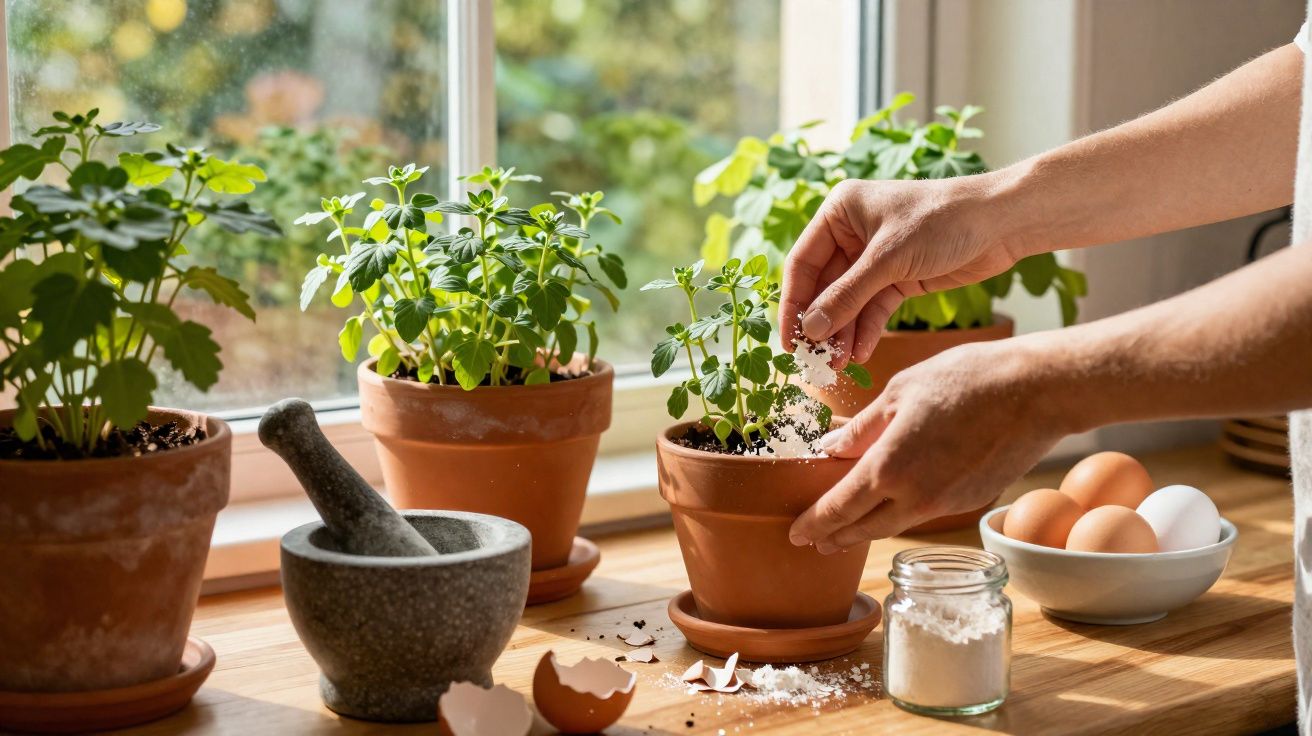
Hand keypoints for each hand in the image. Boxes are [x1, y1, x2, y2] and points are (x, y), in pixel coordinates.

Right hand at [780, 176, 1022, 364]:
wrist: (1002, 222)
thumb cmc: (943, 220)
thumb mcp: (889, 259)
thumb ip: (847, 296)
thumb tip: (811, 330)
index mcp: (839, 212)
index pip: (802, 263)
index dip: (793, 304)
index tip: (789, 340)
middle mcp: (851, 233)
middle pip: (824, 287)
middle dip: (822, 324)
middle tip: (815, 361)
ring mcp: (874, 257)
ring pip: (848, 302)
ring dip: (842, 333)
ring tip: (838, 365)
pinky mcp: (898, 277)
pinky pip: (872, 309)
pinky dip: (866, 331)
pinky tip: (860, 354)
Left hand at [788, 338, 1067, 551]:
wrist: (1037, 391)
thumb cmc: (966, 379)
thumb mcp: (900, 392)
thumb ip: (862, 428)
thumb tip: (830, 447)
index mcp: (889, 467)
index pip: (839, 509)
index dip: (814, 524)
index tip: (796, 532)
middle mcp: (915, 497)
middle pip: (864, 529)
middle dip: (835, 536)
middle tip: (815, 540)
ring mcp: (946, 504)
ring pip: (895, 525)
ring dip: (867, 530)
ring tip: (848, 531)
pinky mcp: (971, 502)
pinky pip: (924, 514)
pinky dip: (902, 514)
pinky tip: (895, 504)